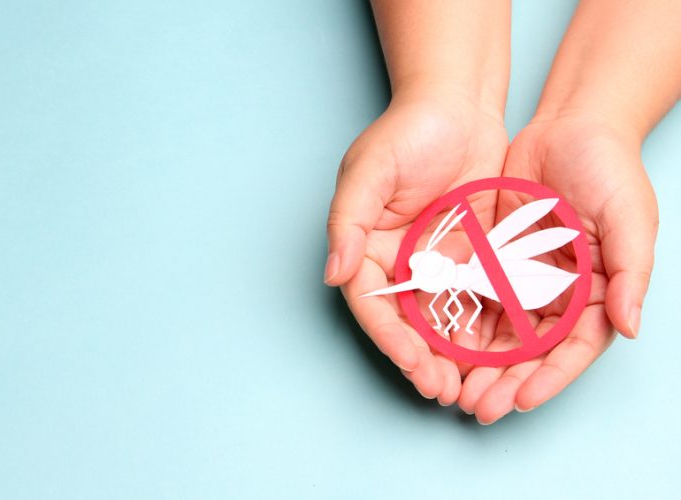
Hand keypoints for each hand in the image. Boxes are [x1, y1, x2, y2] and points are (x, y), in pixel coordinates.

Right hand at [325, 87, 507, 403]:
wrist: (460, 104)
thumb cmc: (408, 131)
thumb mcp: (368, 171)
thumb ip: (347, 223)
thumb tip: (333, 273)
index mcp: (366, 245)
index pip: (372, 302)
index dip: (390, 337)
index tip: (413, 364)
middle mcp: (397, 259)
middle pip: (406, 320)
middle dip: (422, 358)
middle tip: (442, 390)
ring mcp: (434, 259)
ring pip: (440, 317)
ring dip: (450, 354)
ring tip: (468, 387)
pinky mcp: (469, 254)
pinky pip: (473, 297)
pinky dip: (480, 327)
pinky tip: (494, 353)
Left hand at [458, 114, 657, 422]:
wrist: (567, 127)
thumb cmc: (608, 168)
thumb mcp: (630, 216)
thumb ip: (631, 271)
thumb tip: (628, 327)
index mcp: (596, 292)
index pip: (572, 348)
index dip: (549, 378)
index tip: (521, 400)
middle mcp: (558, 294)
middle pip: (530, 351)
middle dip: (505, 382)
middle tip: (478, 407)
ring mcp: (523, 279)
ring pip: (498, 333)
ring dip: (478, 364)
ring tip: (455, 389)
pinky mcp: (493, 260)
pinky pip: (474, 297)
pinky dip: (460, 323)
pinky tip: (441, 345)